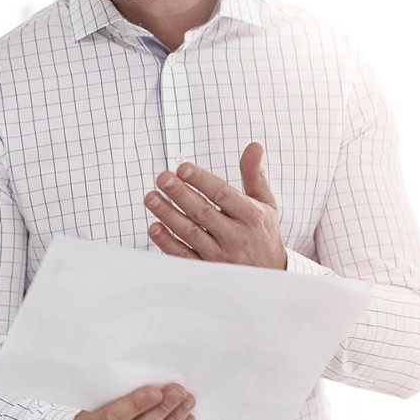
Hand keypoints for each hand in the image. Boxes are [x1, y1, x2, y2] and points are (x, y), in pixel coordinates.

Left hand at [145, 142, 286, 268]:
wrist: (269, 274)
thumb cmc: (261, 231)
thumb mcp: (265, 203)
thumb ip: (254, 174)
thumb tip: (253, 145)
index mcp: (251, 216)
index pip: (224, 195)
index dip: (202, 180)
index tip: (182, 167)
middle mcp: (236, 236)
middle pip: (203, 213)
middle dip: (180, 194)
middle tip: (162, 177)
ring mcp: (221, 256)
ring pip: (190, 233)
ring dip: (168, 215)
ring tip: (150, 197)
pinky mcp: (207, 270)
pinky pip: (184, 256)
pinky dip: (167, 243)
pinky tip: (154, 227)